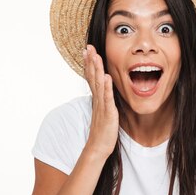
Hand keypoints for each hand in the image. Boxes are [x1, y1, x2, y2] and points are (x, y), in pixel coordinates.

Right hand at [83, 45, 118, 159]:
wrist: (98, 147)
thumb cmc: (102, 131)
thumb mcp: (102, 112)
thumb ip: (102, 100)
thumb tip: (104, 90)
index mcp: (97, 99)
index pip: (91, 78)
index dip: (89, 64)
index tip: (87, 50)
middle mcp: (97, 100)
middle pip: (92, 77)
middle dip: (91, 61)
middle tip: (88, 47)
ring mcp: (102, 106)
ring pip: (98, 84)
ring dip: (96, 70)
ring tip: (95, 56)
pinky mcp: (108, 113)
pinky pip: (107, 98)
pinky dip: (106, 87)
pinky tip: (106, 77)